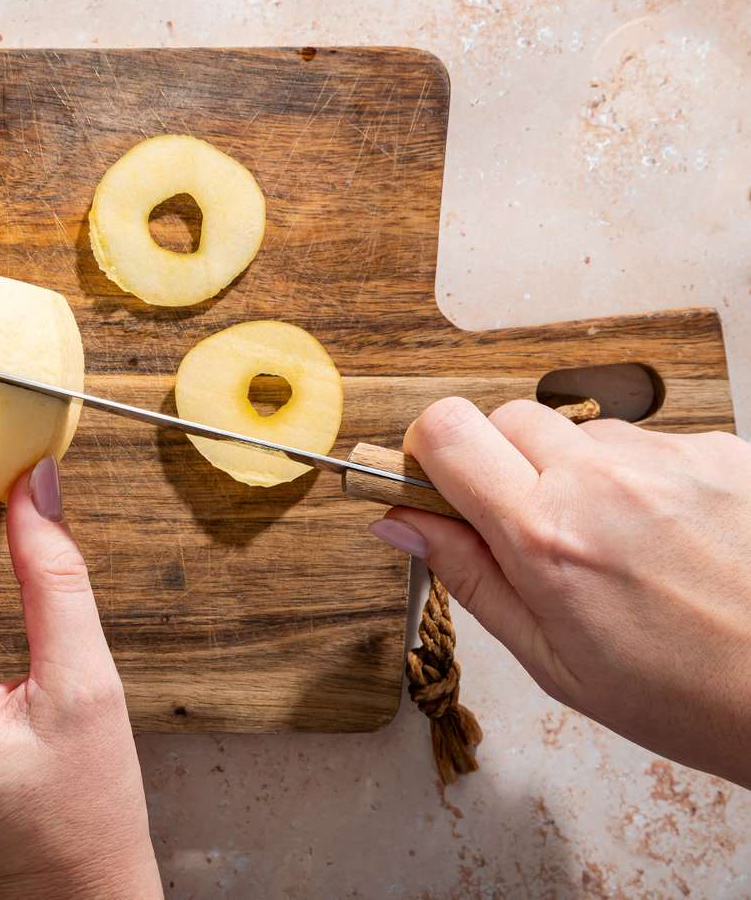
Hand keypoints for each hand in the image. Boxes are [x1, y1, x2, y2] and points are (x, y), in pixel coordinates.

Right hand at [370, 398, 750, 786]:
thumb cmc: (687, 697)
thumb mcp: (551, 658)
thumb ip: (467, 575)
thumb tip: (396, 521)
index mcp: (547, 536)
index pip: (445, 430)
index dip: (428, 453)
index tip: (437, 489)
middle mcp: (605, 480)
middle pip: (504, 416)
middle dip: (498, 463)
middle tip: (526, 529)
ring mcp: (670, 458)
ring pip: (580, 431)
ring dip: (576, 473)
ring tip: (616, 547)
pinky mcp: (723, 450)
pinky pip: (649, 444)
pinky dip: (641, 481)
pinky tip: (670, 540)